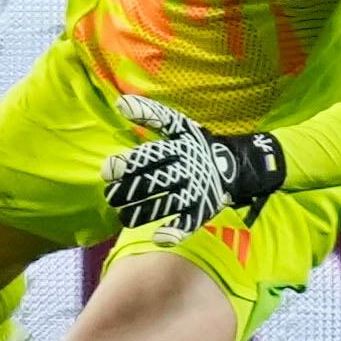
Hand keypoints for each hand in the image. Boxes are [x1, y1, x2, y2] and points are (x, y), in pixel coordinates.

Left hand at [101, 95, 285, 234]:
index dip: (126, 165)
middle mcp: (185, 170)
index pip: (148, 157)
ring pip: (164, 205)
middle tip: (111, 196)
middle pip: (152, 183)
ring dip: (140, 213)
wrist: (234, 164)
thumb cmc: (197, 145)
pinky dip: (174, 232)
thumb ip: (150, 114)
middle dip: (127, 192)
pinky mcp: (202, 210)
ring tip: (123, 216)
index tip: (107, 172)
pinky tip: (158, 237)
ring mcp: (194, 191)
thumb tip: (121, 103)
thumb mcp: (177, 125)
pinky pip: (188, 224)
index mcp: (177, 148)